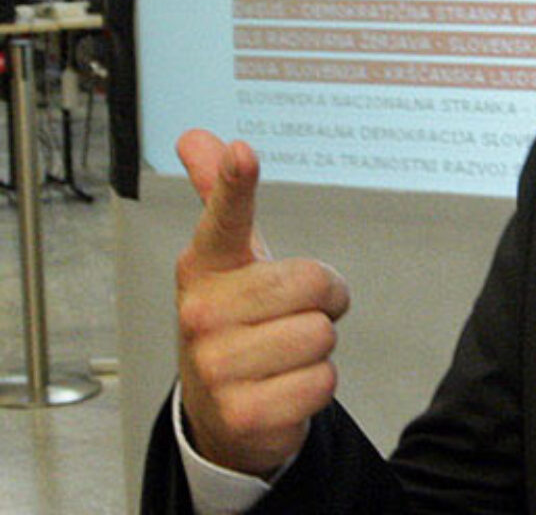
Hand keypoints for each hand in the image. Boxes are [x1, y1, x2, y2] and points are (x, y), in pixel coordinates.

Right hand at [173, 130, 350, 476]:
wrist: (219, 411)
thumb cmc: (235, 322)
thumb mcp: (229, 262)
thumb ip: (220, 200)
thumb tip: (197, 138)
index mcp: (204, 269)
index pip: (223, 219)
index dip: (233, 184)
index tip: (243, 152)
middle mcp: (201, 315)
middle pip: (312, 282)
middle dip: (323, 299)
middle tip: (293, 313)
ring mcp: (217, 366)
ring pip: (322, 334)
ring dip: (318, 346)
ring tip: (283, 353)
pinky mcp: (245, 413)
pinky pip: (324, 381)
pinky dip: (317, 386)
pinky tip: (285, 388)